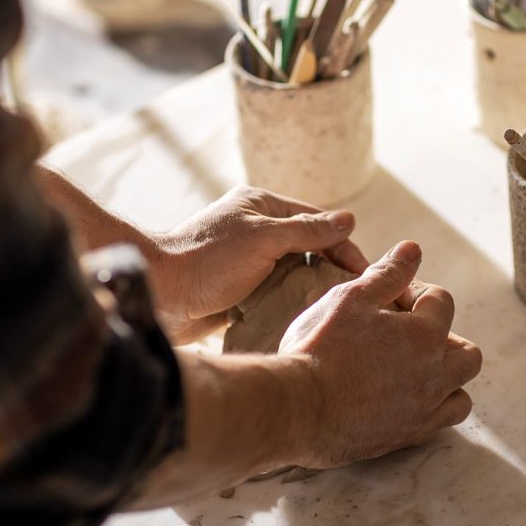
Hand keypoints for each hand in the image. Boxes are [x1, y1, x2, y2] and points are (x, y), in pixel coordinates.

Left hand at [147, 186, 369, 343]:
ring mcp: (248, 260)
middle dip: (332, 267)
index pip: (316, 220)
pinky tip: (311, 319)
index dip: (343, 244)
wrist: (161, 294)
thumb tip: (348, 219)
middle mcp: (256, 230)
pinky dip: (294, 303)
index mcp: (261, 206)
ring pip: (294, 271)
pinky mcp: (241, 289)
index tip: (364, 271)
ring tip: (340, 309)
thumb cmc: (208, 259)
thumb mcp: (264, 239)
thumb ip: (307, 230)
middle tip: (359, 293)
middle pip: (308, 245)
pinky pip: (277, 293)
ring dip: (314, 288)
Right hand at [279, 241, 481, 468]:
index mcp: (425, 336)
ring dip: (446, 380)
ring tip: (413, 370)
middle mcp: (435, 376)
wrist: (295, 408)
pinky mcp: (406, 438)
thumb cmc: (320, 349)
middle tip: (408, 335)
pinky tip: (401, 398)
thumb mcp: (350, 298)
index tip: (387, 300)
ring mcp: (423, 412)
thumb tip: (412, 250)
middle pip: (467, 353)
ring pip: (460, 396)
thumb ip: (387, 273)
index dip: (415, 293)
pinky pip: (437, 424)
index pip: (441, 302)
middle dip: (445, 338)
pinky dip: (429, 409)